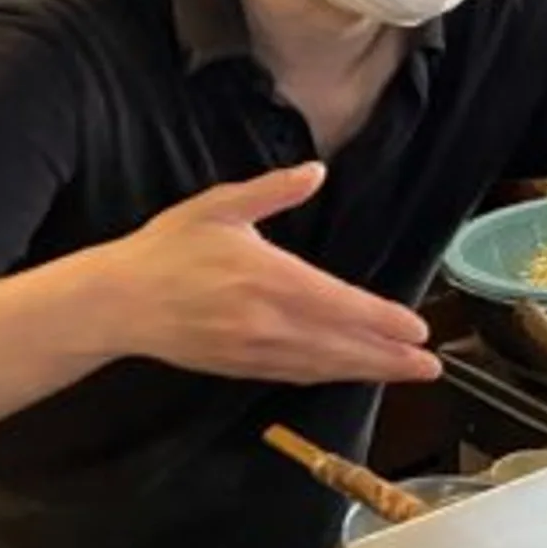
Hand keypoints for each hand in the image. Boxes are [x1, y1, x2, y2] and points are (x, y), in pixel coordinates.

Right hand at [96, 163, 440, 384]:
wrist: (114, 303)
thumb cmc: (167, 249)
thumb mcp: (218, 207)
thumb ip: (272, 191)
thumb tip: (316, 171)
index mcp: (267, 277)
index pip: (338, 303)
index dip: (381, 320)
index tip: (417, 329)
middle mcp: (266, 320)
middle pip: (340, 344)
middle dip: (389, 357)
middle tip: (431, 365)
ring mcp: (253, 349)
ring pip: (322, 365)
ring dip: (368, 371)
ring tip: (408, 374)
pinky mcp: (240, 367)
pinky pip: (296, 374)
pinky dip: (331, 376)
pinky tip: (354, 374)